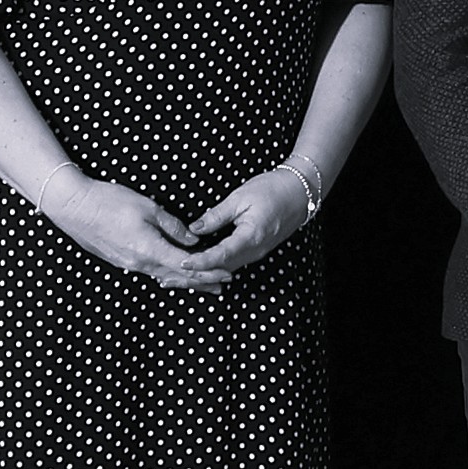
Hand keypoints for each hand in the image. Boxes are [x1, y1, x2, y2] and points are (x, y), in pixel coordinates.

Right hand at [40, 171, 222, 290]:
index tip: (227, 275)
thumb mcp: (148, 207)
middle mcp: (140, 263)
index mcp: (150, 250)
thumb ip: (173, 225)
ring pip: (162, 275)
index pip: (187, 266)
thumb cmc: (109, 201)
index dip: (209, 272)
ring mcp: (128, 264)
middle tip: (222, 286)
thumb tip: (192, 238)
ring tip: (202, 284)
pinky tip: (172, 273)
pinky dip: (166, 273)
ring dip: (184, 280)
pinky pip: (149, 271)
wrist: (73, 206)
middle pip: (177, 277)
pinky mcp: (119, 260)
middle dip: (202, 282)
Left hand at [181, 160, 327, 280]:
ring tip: (177, 276)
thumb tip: (194, 229)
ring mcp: (256, 253)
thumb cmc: (272, 190)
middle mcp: (254, 251)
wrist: (299, 193)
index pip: (221, 256)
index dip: (200, 262)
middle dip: (195, 276)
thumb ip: (216, 216)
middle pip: (220, 269)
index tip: (182, 263)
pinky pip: (231, 264)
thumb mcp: (240, 197)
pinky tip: (199, 267)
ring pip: (225, 270)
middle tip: (168, 278)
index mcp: (251, 237)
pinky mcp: (255, 251)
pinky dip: (213, 268)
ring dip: (202, 275)